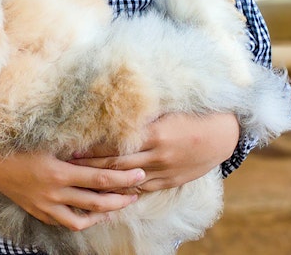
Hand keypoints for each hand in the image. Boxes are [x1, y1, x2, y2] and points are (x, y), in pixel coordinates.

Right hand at [0, 150, 143, 231]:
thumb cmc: (16, 144)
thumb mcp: (46, 141)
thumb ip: (71, 146)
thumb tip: (98, 141)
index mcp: (58, 173)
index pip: (100, 179)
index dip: (123, 178)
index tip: (140, 175)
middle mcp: (54, 194)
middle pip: (96, 202)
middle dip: (120, 198)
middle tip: (136, 193)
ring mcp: (45, 206)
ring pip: (81, 220)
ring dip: (102, 215)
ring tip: (115, 206)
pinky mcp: (37, 211)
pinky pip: (63, 222)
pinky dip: (79, 220)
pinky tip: (88, 213)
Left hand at [69, 112, 239, 192]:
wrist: (225, 133)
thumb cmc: (194, 112)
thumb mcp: (167, 106)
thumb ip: (141, 107)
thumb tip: (112, 98)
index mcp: (155, 133)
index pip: (114, 144)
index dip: (91, 147)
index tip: (70, 144)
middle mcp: (157, 155)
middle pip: (114, 164)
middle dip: (88, 165)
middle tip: (65, 162)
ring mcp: (163, 171)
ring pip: (125, 180)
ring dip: (101, 180)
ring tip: (78, 177)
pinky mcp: (168, 181)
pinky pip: (140, 189)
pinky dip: (121, 191)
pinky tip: (106, 190)